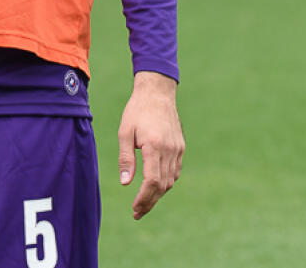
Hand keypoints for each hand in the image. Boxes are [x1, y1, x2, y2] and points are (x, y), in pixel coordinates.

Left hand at [117, 71, 184, 219]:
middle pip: (163, 186)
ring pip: (170, 180)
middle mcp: (170, 150)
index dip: (144, 198)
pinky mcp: (180, 147)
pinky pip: (175, 171)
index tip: (135, 208)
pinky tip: (154, 185)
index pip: (152, 182)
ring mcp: (177, 149)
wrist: (157, 92)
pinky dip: (165, 181)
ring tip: (144, 201)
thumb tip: (125, 183)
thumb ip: (126, 158)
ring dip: (158, 193)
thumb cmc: (137, 110)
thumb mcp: (125, 132)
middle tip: (137, 212)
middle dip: (150, 201)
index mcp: (155, 146)